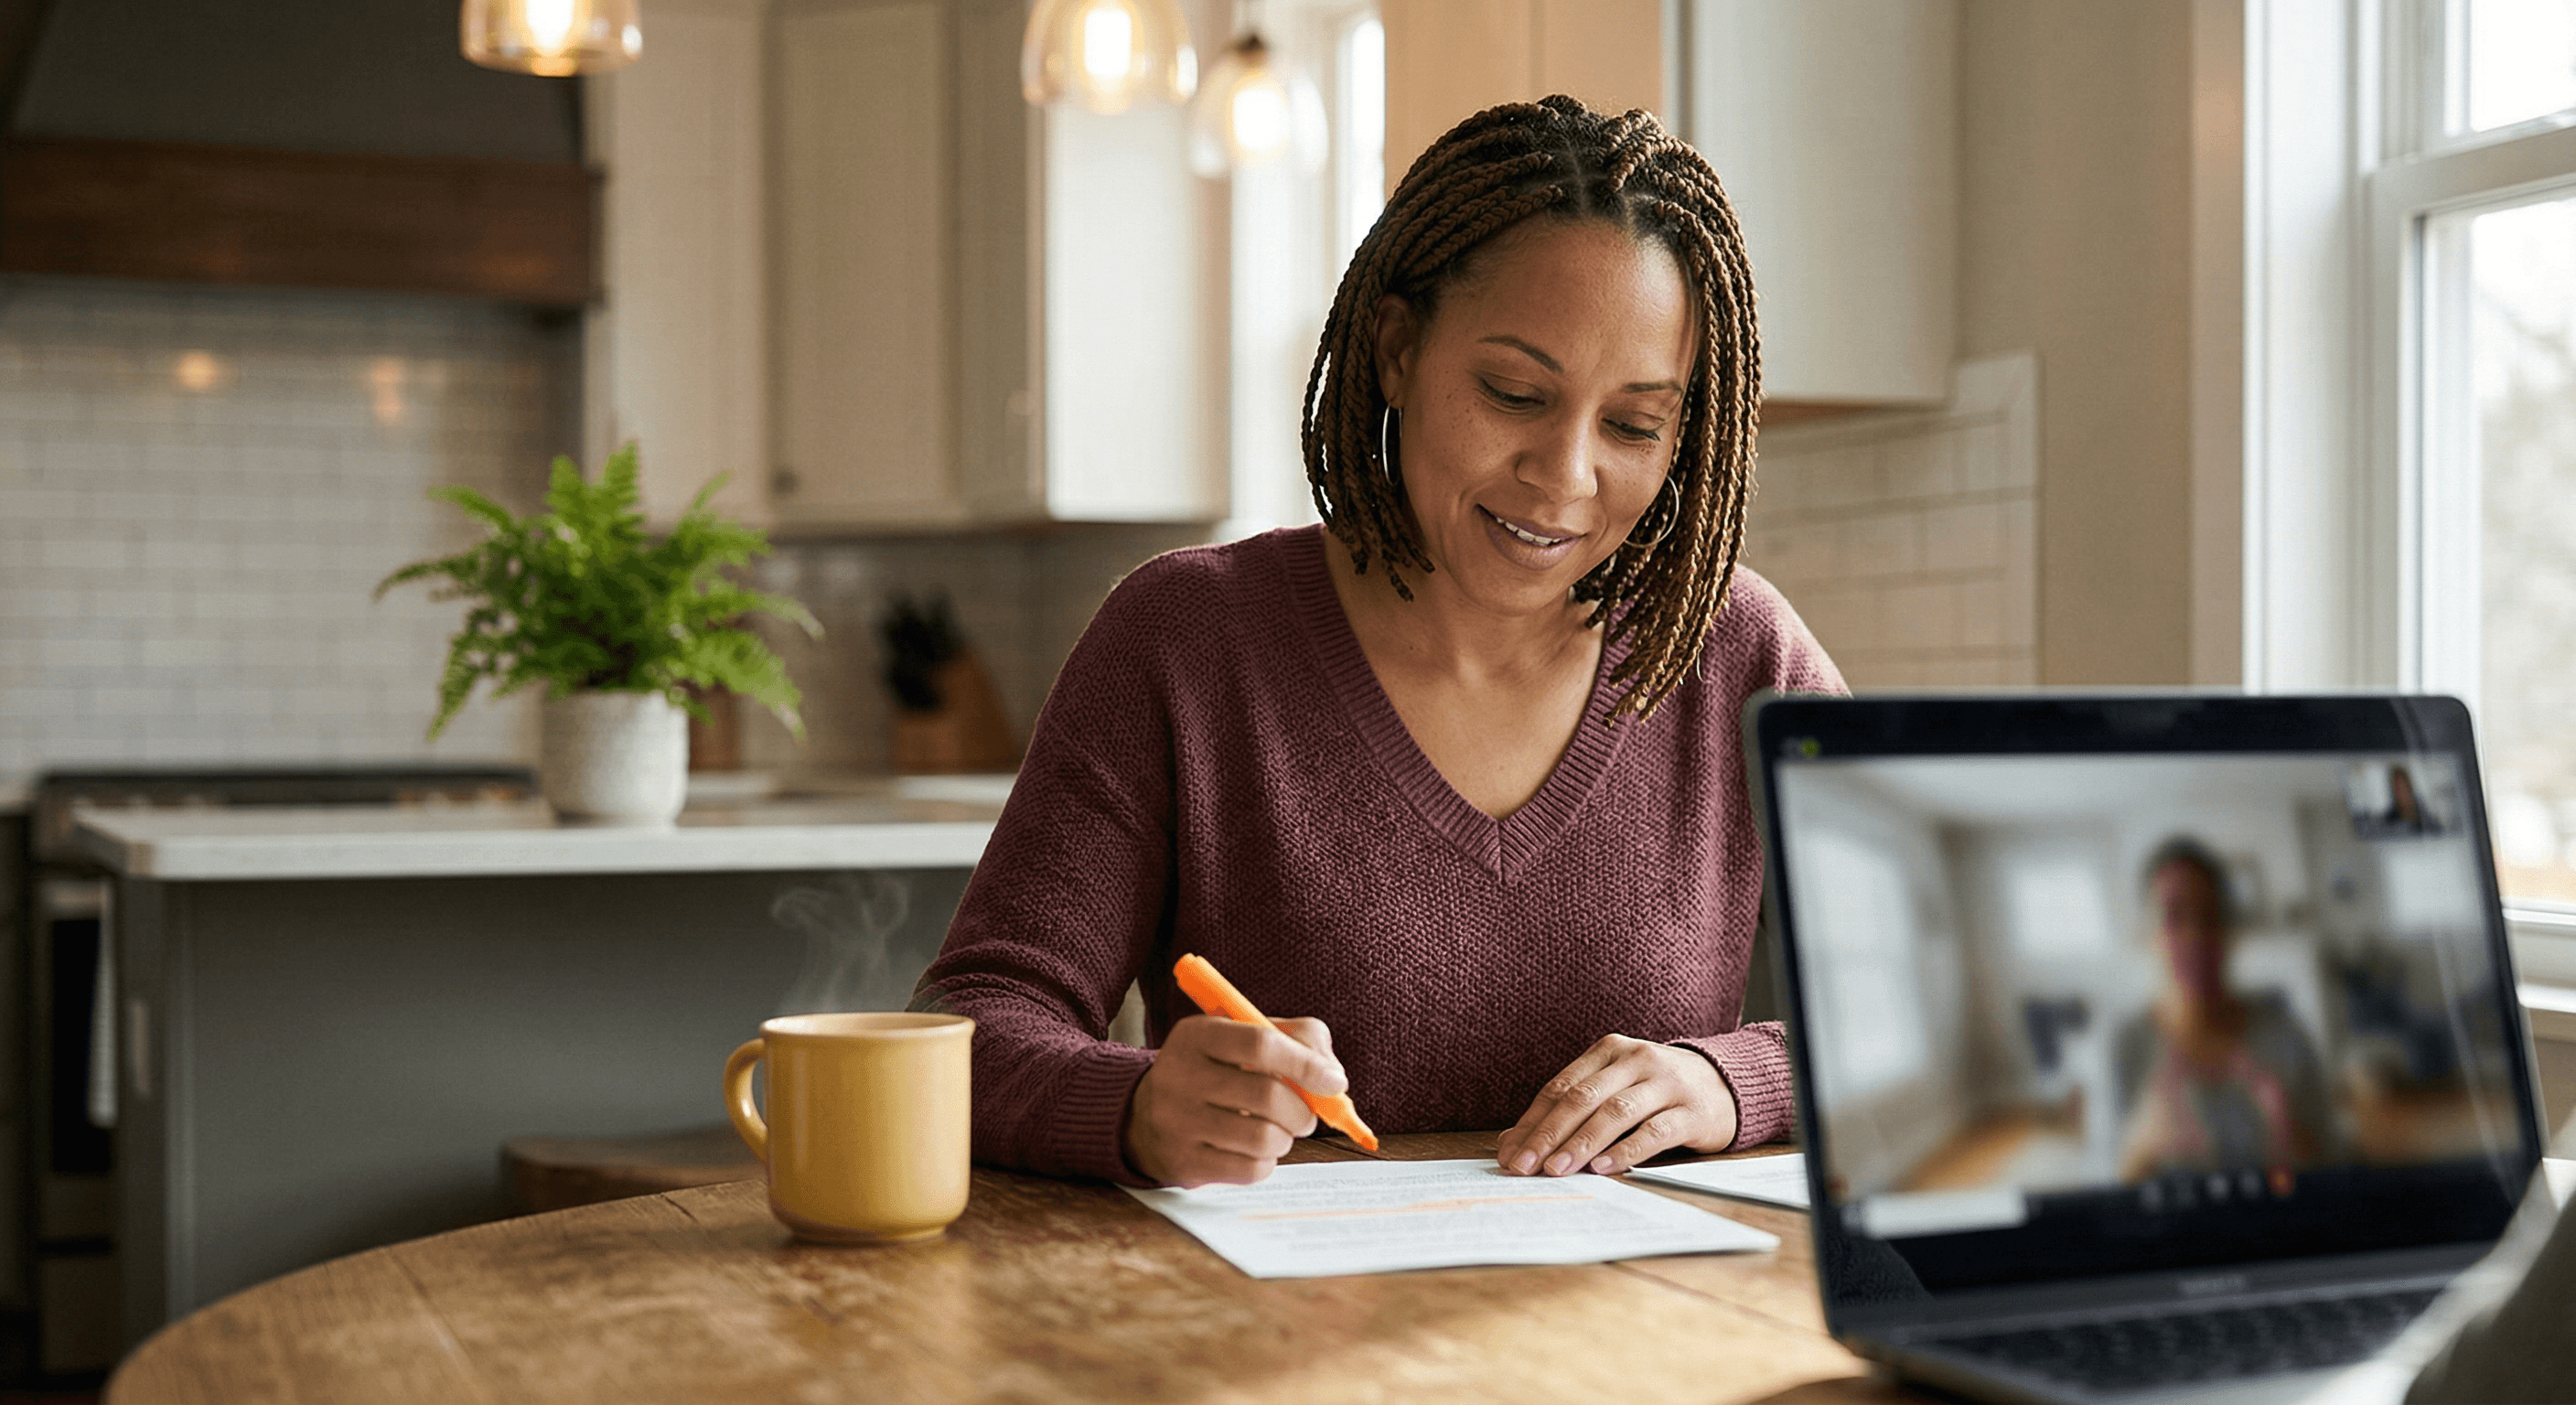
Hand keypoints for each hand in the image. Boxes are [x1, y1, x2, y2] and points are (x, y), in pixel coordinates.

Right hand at [1123, 1015, 1344, 1187]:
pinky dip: (1266, 1162)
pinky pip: (1249, 1169)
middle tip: (1305, 1117)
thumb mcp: (1244, 1038)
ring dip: (1285, 1139)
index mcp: (1196, 1035)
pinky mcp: (1183, 1162)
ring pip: (1263, 1138)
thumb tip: (1332, 1076)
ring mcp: (1176, 1122)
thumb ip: (1297, 1039)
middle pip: (1267, 1095)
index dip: (1306, 1063)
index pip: (1260, 1043)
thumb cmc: (1216, 1071)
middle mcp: (1179, 1075)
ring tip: (1277, 1132)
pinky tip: (1254, 1150)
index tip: (1333, 1081)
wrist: (1147, 1116)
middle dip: (1302, 1111)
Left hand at [1496, 1035, 1737, 1176]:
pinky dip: (1626, 1150)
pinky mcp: (1692, 1111)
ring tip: (1557, 1170)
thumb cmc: (1656, 1091)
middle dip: (1549, 1135)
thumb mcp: (1615, 1089)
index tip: (1510, 1155)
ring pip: (1615, 1113)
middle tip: (1525, 1167)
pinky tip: (1604, 1168)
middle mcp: (1636, 1059)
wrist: (1726, 1084)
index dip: (1532, 1123)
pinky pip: (1654, 1131)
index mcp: (1609, 1051)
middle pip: (1582, 1098)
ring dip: (1582, 1144)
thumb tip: (1514, 1143)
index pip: (1561, 1087)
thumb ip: (1570, 1111)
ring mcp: (1666, 1083)